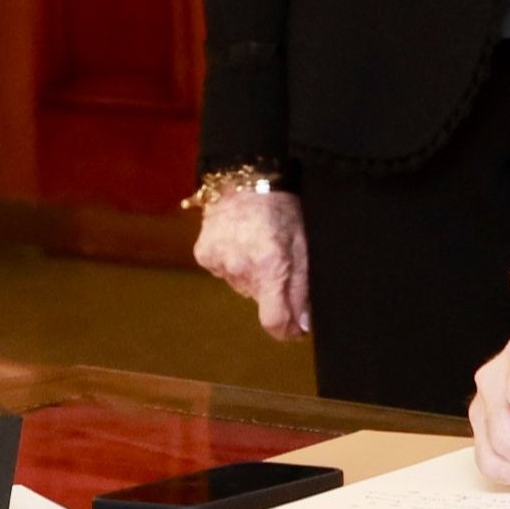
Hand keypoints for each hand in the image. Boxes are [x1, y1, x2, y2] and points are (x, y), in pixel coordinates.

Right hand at [191, 189, 309, 339]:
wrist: (245, 178)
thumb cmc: (283, 208)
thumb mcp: (304, 244)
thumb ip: (303, 286)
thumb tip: (303, 325)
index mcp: (271, 266)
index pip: (274, 320)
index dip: (286, 330)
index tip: (296, 328)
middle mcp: (242, 269)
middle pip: (260, 299)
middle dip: (273, 289)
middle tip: (279, 260)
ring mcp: (220, 263)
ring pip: (242, 285)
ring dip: (253, 275)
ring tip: (259, 245)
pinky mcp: (205, 255)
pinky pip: (224, 272)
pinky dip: (234, 263)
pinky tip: (240, 242)